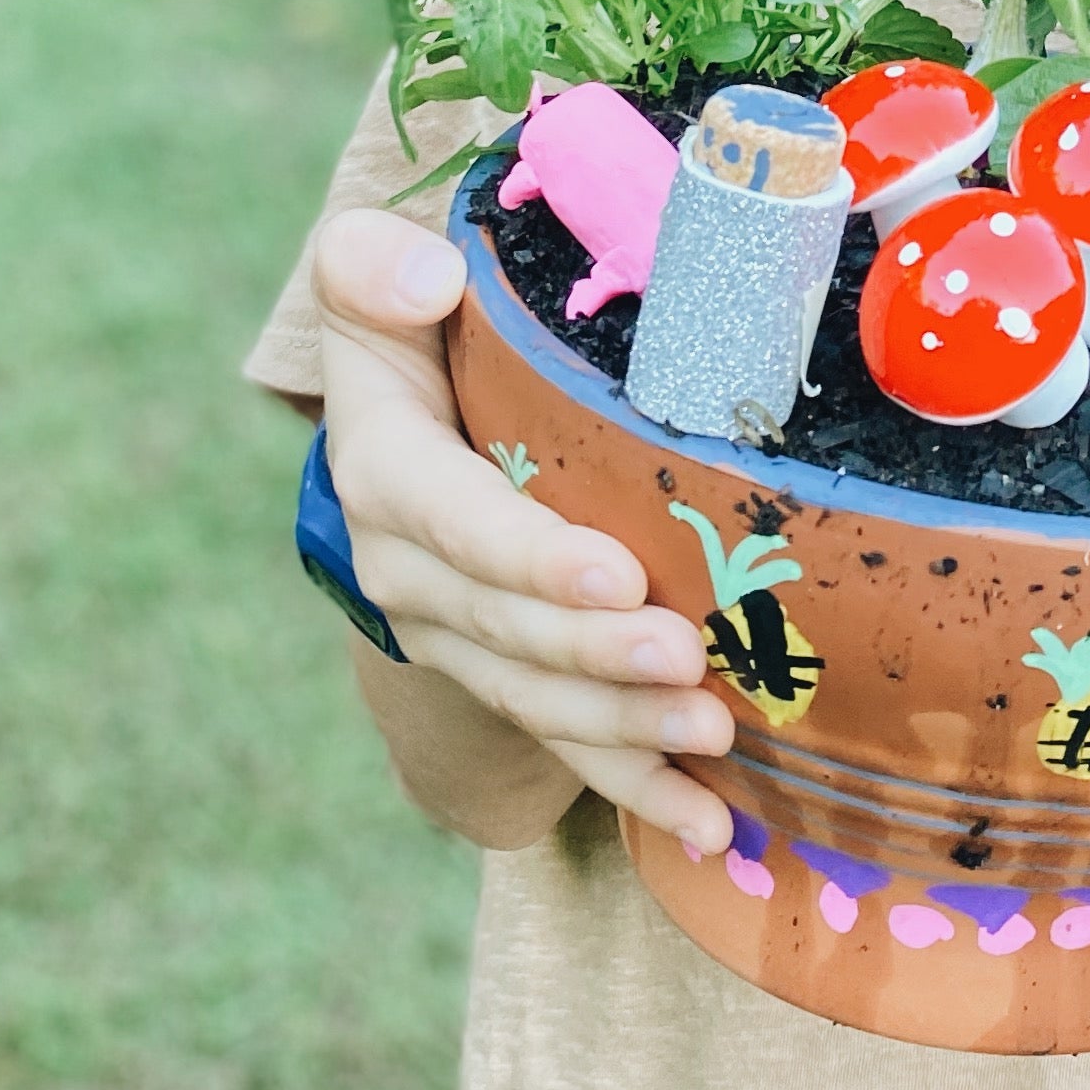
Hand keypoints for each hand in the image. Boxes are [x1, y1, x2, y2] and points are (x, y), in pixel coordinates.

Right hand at [313, 208, 733, 853]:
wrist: (405, 413)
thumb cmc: (415, 327)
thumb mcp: (375, 282)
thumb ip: (375, 269)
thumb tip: (425, 276)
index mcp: (385, 470)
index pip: (455, 521)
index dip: (532, 558)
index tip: (619, 574)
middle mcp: (409, 571)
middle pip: (507, 628)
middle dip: (599, 653)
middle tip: (690, 661)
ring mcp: (457, 636)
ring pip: (540, 696)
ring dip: (625, 727)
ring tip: (714, 735)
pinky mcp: (504, 675)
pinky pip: (567, 741)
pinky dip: (637, 786)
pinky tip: (709, 820)